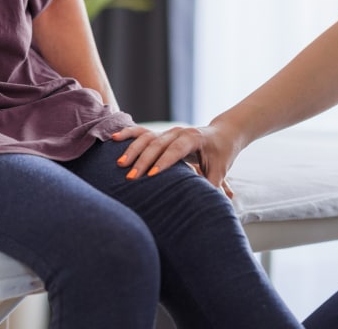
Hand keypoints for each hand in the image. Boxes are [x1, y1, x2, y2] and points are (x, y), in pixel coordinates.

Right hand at [112, 123, 240, 191]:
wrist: (222, 134)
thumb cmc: (221, 154)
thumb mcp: (220, 170)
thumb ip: (214, 186)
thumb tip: (211, 205)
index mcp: (194, 138)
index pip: (176, 150)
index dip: (164, 162)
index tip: (152, 176)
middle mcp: (178, 132)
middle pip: (157, 144)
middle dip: (143, 161)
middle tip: (131, 178)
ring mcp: (168, 132)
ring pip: (147, 138)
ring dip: (133, 151)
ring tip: (120, 165)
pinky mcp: (161, 133)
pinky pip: (141, 132)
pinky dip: (128, 134)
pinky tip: (114, 138)